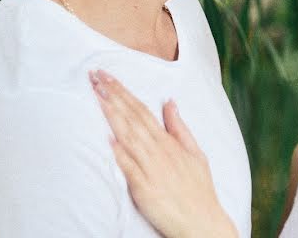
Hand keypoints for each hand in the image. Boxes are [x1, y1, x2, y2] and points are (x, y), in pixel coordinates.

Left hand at [89, 69, 237, 237]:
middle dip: (113, 94)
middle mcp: (159, 151)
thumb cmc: (198, 190)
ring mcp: (151, 169)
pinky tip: (107, 137)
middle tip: (95, 75)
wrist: (202, 223)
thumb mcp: (196, 153)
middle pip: (132, 117)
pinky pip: (128, 167)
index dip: (124, 92)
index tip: (108, 77)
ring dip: (111, 114)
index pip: (142, 110)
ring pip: (127, 136)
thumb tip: (169, 101)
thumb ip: (179, 127)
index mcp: (169, 142)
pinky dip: (119, 152)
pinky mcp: (144, 189)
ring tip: (96, 95)